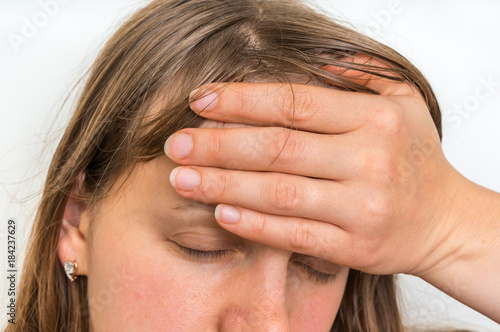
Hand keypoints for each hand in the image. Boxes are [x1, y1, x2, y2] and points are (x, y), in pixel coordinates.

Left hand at [164, 58, 471, 276]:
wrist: (446, 221)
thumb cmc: (416, 159)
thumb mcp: (402, 101)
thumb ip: (358, 74)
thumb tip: (309, 58)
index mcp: (375, 119)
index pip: (294, 103)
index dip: (242, 101)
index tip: (201, 101)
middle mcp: (369, 161)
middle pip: (277, 148)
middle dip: (218, 145)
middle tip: (176, 144)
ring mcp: (362, 208)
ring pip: (279, 193)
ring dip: (224, 186)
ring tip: (182, 179)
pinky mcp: (355, 248)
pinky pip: (295, 236)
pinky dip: (254, 226)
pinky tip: (221, 214)